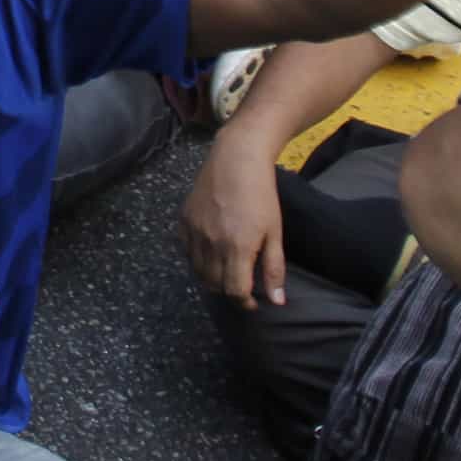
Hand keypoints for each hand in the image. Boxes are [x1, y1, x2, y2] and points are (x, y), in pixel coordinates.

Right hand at [179, 142, 287, 306]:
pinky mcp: (184, 219)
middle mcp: (211, 243)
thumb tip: (277, 301)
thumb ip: (273, 269)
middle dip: (228, 292)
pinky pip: (186, 250)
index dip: (245, 303)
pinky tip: (210, 252)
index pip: (235, 291)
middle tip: (241, 287)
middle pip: (214, 285)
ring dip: (211, 279)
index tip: (253, 302)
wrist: (236, 157)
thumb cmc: (262, 194)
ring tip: (226, 272)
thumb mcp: (274, 232)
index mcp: (237, 248)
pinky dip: (197, 259)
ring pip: (197, 271)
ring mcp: (194, 231)